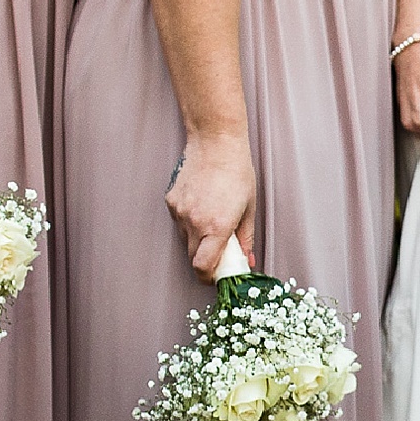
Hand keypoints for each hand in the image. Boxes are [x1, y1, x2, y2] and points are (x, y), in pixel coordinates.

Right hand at [167, 131, 257, 282]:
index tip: (217, 276)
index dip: (208, 277)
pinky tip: (202, 205)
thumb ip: (245, 239)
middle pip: (193, 258)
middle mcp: (194, 222)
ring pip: (185, 240)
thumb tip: (247, 260)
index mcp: (216, 227)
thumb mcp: (248, 209)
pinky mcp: (171, 202)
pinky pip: (179, 222)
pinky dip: (190, 223)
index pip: (203, 267)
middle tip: (221, 251)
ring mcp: (180, 212)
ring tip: (213, 220)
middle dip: (206, 260)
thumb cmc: (237, 173)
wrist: (215, 143)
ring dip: (198, 241)